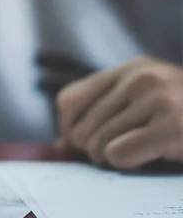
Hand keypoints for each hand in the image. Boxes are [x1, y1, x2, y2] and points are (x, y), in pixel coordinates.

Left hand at [57, 57, 182, 169]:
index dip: (69, 129)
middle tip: (121, 151)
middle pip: (80, 129)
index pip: (68, 100)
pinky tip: (151, 157)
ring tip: (140, 153)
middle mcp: (140, 77)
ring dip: (113, 159)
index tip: (87, 142)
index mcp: (131, 68)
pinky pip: (117, 154)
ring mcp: (157, 98)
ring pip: (97, 145)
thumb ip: (103, 115)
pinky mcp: (172, 126)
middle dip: (94, 150)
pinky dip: (128, 163)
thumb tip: (60, 146)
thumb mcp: (146, 104)